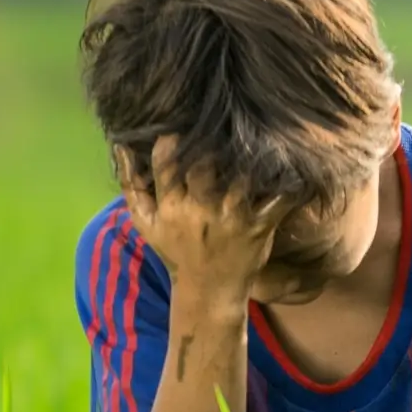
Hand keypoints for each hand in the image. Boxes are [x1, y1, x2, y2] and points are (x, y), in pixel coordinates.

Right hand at [120, 134, 282, 299]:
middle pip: (205, 166)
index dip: (172, 143)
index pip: (167, 167)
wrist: (208, 292)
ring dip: (251, 153)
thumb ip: (132, 185)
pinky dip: (288, 183)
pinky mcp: (260, 227)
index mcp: (171, 206)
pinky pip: (278, 200)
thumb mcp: (145, 223)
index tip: (179, 127)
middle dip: (213, 142)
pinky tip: (291, 164)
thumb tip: (121, 145)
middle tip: (225, 119)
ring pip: (242, 176)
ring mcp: (232, 218)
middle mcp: (200, 210)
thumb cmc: (175, 250)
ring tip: (258, 131)